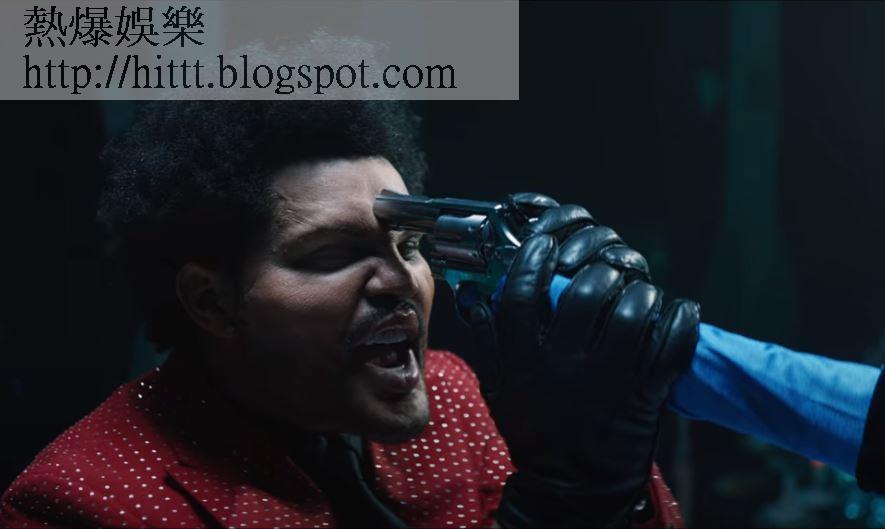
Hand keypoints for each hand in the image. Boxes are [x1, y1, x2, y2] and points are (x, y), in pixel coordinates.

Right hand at [466, 193, 699, 526]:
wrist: (572, 489)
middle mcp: (565, 364)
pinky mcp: (645, 394)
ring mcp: (608, 379)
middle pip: (586, 291)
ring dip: (641, 289)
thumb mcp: (498, 386)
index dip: (538, 253)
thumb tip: (474, 292)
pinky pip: (671, 343)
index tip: (548, 237)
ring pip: (632, 311)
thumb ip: (489, 338)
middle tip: (605, 265)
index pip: (525, 289)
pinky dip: (680, 319)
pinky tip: (676, 310)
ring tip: (639, 288)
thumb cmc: (535, 431)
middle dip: (600, 265)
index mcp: (524, 358)